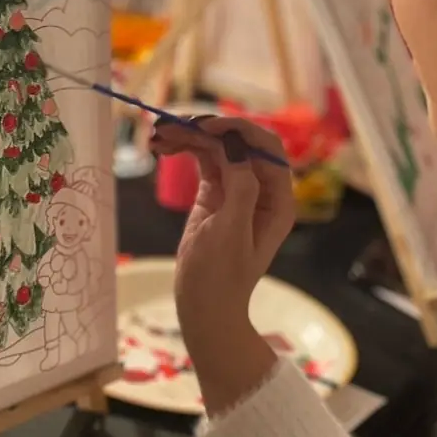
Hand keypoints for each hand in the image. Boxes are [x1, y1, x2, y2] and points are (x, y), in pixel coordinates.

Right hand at [152, 117, 295, 413]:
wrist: (203, 311)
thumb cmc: (220, 279)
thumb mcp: (230, 233)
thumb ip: (240, 186)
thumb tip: (236, 146)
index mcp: (277, 200)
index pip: (267, 149)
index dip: (240, 130)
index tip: (206, 126)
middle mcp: (261, 191)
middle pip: (240, 143)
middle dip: (209, 129)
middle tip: (173, 124)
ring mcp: (237, 191)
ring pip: (218, 150)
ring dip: (191, 137)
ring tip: (159, 134)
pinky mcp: (215, 196)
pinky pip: (204, 163)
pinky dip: (185, 151)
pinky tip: (164, 146)